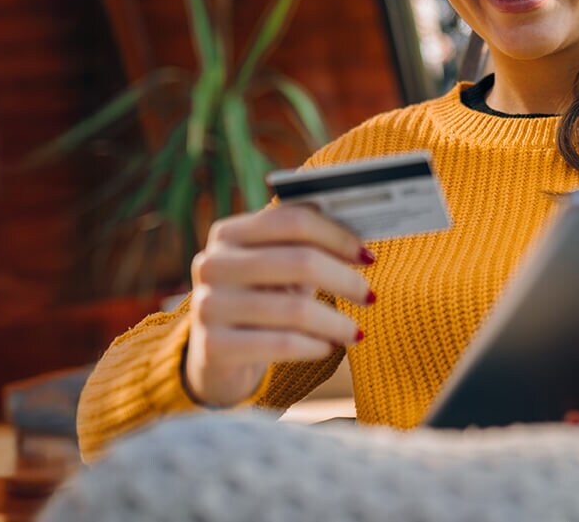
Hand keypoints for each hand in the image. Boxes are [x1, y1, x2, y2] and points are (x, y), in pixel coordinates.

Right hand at [183, 205, 372, 407]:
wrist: (216, 357)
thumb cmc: (259, 302)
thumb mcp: (276, 269)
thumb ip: (305, 244)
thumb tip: (362, 227)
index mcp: (228, 233)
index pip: (292, 221)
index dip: (336, 236)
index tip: (367, 256)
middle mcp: (212, 264)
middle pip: (298, 261)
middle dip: (344, 280)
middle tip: (370, 297)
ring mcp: (208, 305)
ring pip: (294, 309)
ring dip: (336, 322)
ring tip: (355, 332)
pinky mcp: (213, 346)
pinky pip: (281, 344)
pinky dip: (314, 346)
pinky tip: (327, 347)